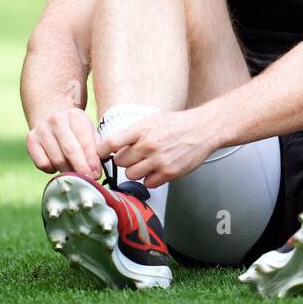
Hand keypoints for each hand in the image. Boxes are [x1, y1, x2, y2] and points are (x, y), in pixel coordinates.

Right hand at [26, 107, 101, 179]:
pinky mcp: (31, 140)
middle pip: (70, 150)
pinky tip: (57, 165)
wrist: (51, 118)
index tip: (96, 175)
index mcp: (75, 116)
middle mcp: (57, 120)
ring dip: (68, 171)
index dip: (92, 161)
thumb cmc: (75, 130)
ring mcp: (42, 129)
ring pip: (57, 160)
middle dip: (81, 168)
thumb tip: (96, 171)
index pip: (85, 142)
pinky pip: (43, 164)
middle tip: (88, 180)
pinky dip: (52, 169)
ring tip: (75, 173)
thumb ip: (96, 148)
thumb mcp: (89, 132)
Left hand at [98, 108, 218, 188]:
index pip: (111, 143)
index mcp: (141, 129)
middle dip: (124, 160)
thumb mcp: (151, 120)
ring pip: (131, 175)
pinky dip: (150, 178)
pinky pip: (148, 183)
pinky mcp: (169, 173)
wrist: (202, 129)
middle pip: (120, 162)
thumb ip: (132, 133)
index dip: (102, 151)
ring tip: (146, 162)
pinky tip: (157, 169)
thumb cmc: (175, 124)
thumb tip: (111, 146)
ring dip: (136, 171)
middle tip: (134, 156)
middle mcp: (149, 145)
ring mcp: (159, 160)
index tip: (100, 154)